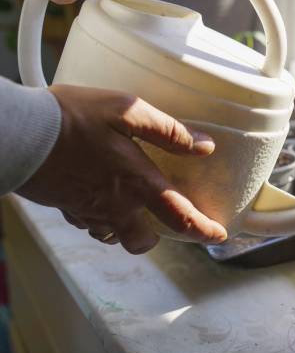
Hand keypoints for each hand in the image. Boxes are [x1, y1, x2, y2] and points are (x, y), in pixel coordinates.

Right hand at [18, 85, 228, 253]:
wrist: (19, 132)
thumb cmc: (74, 117)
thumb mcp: (128, 111)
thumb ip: (168, 131)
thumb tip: (204, 146)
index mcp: (137, 183)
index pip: (180, 218)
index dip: (203, 231)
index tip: (217, 236)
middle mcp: (114, 206)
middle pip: (143, 241)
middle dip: (157, 237)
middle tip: (164, 221)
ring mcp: (87, 211)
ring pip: (114, 236)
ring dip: (127, 228)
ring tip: (132, 207)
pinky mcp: (65, 207)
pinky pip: (89, 224)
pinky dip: (99, 218)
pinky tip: (98, 196)